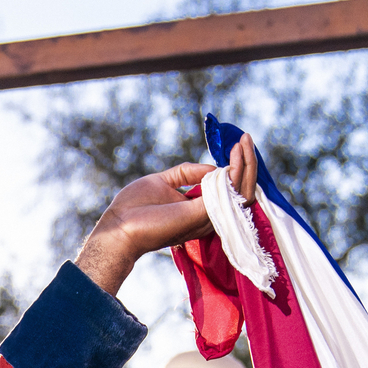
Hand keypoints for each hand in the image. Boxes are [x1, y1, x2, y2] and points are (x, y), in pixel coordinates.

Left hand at [74, 134, 259, 295]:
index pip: (229, 192)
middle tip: (247, 139)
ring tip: (245, 141)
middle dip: (248, 164)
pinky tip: (235, 155)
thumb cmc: (135, 208)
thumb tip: (213, 168)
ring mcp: (208, 217)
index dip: (236, 169)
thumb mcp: (163, 181)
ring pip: (242, 191)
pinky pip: (230, 191)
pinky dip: (236, 171)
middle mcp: (209, 216)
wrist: (119, 227)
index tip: (237, 146)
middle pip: (242, 192)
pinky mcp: (203, 214)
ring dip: (247, 164)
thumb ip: (187, 173)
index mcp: (200, 211)